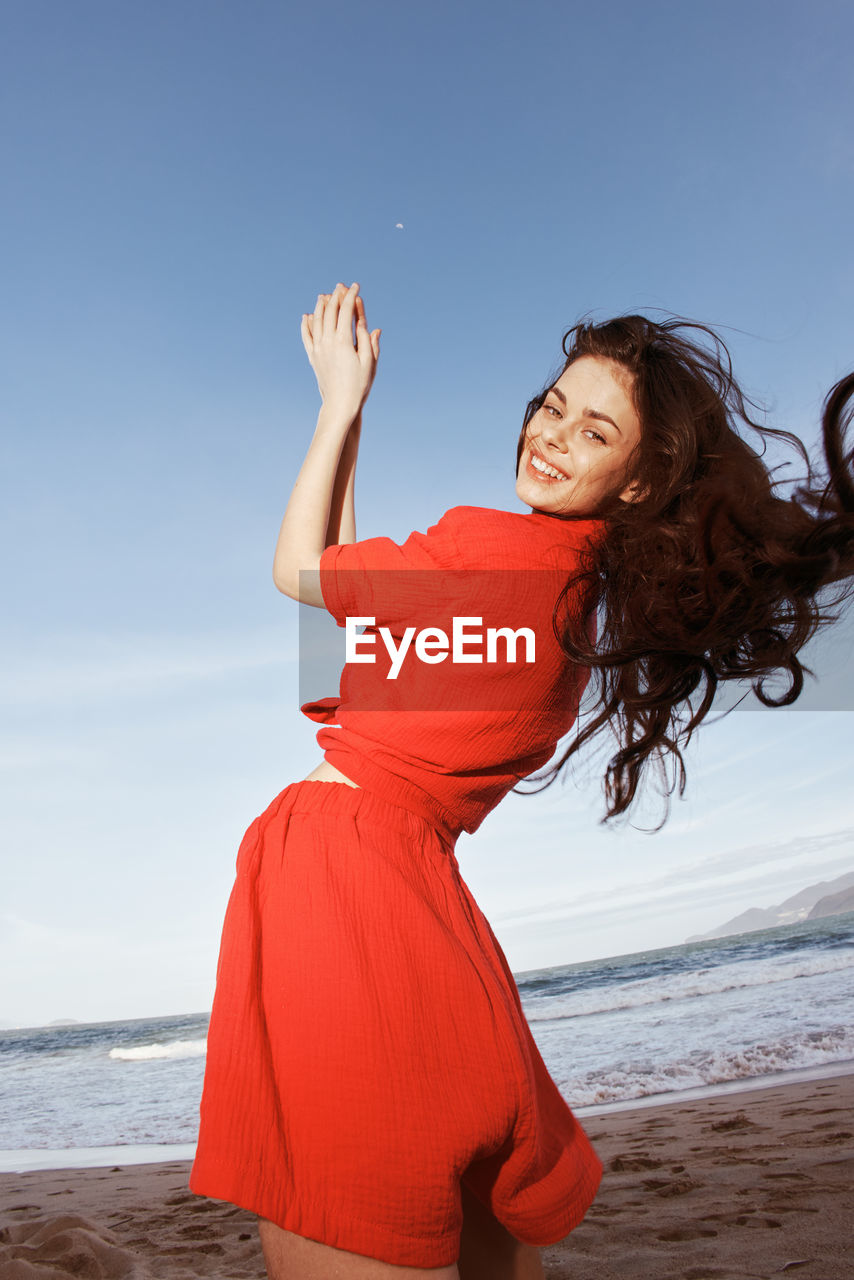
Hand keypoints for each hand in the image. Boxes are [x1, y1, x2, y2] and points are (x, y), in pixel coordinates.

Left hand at [300, 283, 380, 420]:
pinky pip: (306, 336)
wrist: (339, 404)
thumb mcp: (370, 363)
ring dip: (321, 306)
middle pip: (330, 311)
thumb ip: (369, 343)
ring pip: (316, 320)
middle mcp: (328, 342)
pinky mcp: (313, 356)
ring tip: (325, 296)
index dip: (351, 296)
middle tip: (341, 287)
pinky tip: (307, 316)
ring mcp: (318, 348)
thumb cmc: (359, 385)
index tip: (356, 287)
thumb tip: (374, 327)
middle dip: (336, 296)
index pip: (346, 310)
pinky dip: (306, 324)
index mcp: (344, 341)